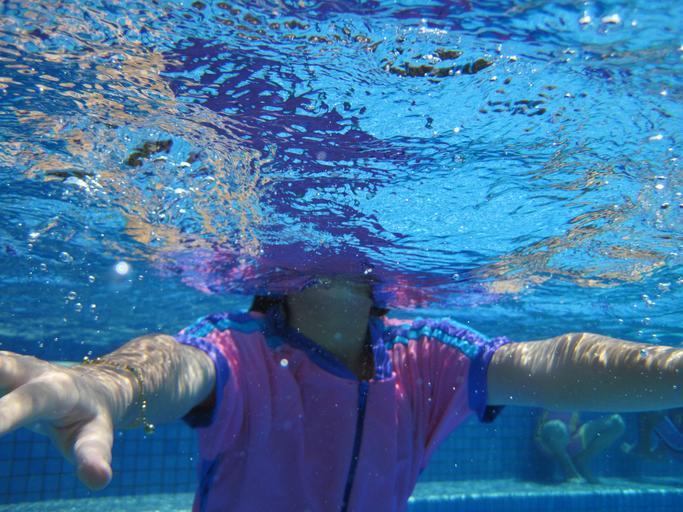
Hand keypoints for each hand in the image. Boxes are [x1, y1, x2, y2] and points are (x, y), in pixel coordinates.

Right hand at [0, 351, 123, 489]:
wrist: (97, 384)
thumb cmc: (92, 418)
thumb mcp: (96, 436)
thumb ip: (94, 456)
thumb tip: (99, 479)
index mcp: (54, 390)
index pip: (26, 404)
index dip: (2, 417)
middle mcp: (29, 371)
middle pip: (1, 365)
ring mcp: (11, 365)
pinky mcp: (0, 368)